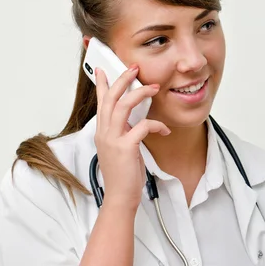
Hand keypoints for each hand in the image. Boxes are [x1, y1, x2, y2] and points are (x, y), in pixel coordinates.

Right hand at [94, 64, 169, 210]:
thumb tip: (134, 122)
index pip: (100, 102)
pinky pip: (142, 126)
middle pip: (110, 97)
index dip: (102, 84)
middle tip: (134, 68)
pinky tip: (164, 129)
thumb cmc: (123, 175)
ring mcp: (113, 139)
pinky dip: (156, 124)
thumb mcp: (119, 149)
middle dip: (123, 79)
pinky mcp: (126, 147)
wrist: (120, 197)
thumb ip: (123, 133)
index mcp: (102, 132)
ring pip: (123, 105)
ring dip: (140, 93)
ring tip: (153, 87)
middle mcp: (104, 133)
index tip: (103, 69)